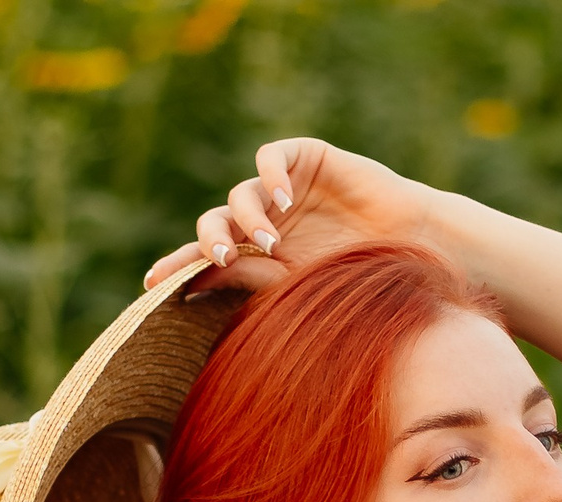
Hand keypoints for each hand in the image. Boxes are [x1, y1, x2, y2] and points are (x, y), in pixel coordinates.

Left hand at [141, 138, 447, 293]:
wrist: (410, 250)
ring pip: (240, 194)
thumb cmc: (357, 277)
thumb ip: (246, 278)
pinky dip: (270, 175)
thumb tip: (191, 283)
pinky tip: (282, 200)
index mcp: (257, 257)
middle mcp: (264, 221)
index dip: (178, 267)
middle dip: (210, 239)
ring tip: (268, 240)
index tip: (152, 285)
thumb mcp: (294, 285)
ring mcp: (282, 190)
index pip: (207, 259)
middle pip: (215, 222)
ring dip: (247, 216)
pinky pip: (272, 157)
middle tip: (220, 256)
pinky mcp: (305, 160)